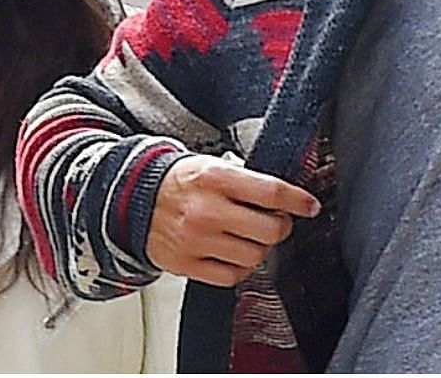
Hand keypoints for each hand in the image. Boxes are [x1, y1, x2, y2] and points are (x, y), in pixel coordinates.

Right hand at [146, 154, 319, 286]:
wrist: (131, 201)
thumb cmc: (177, 182)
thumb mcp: (211, 165)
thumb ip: (245, 179)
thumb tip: (284, 196)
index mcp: (215, 178)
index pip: (271, 193)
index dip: (298, 201)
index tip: (309, 206)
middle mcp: (207, 210)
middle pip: (269, 230)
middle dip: (281, 226)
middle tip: (276, 222)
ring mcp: (197, 240)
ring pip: (254, 256)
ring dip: (261, 248)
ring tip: (251, 237)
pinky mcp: (187, 264)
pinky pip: (232, 275)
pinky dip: (240, 267)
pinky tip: (234, 252)